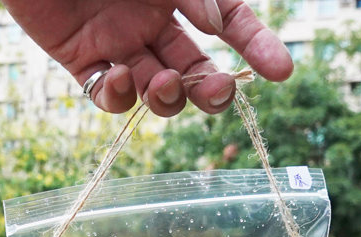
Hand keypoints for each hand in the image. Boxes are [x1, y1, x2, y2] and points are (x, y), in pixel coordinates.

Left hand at [2, 0, 292, 116]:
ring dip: (169, 97)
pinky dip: (118, 96)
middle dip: (212, 89)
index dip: (255, 46)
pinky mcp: (80, 60)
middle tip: (217, 93)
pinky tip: (119, 75)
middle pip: (194, 68)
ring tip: (166, 83)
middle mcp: (152, 18)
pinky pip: (107, 95)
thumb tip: (225, 14)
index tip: (280, 72)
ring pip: (155, 89)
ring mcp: (117, 42)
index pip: (228, 21)